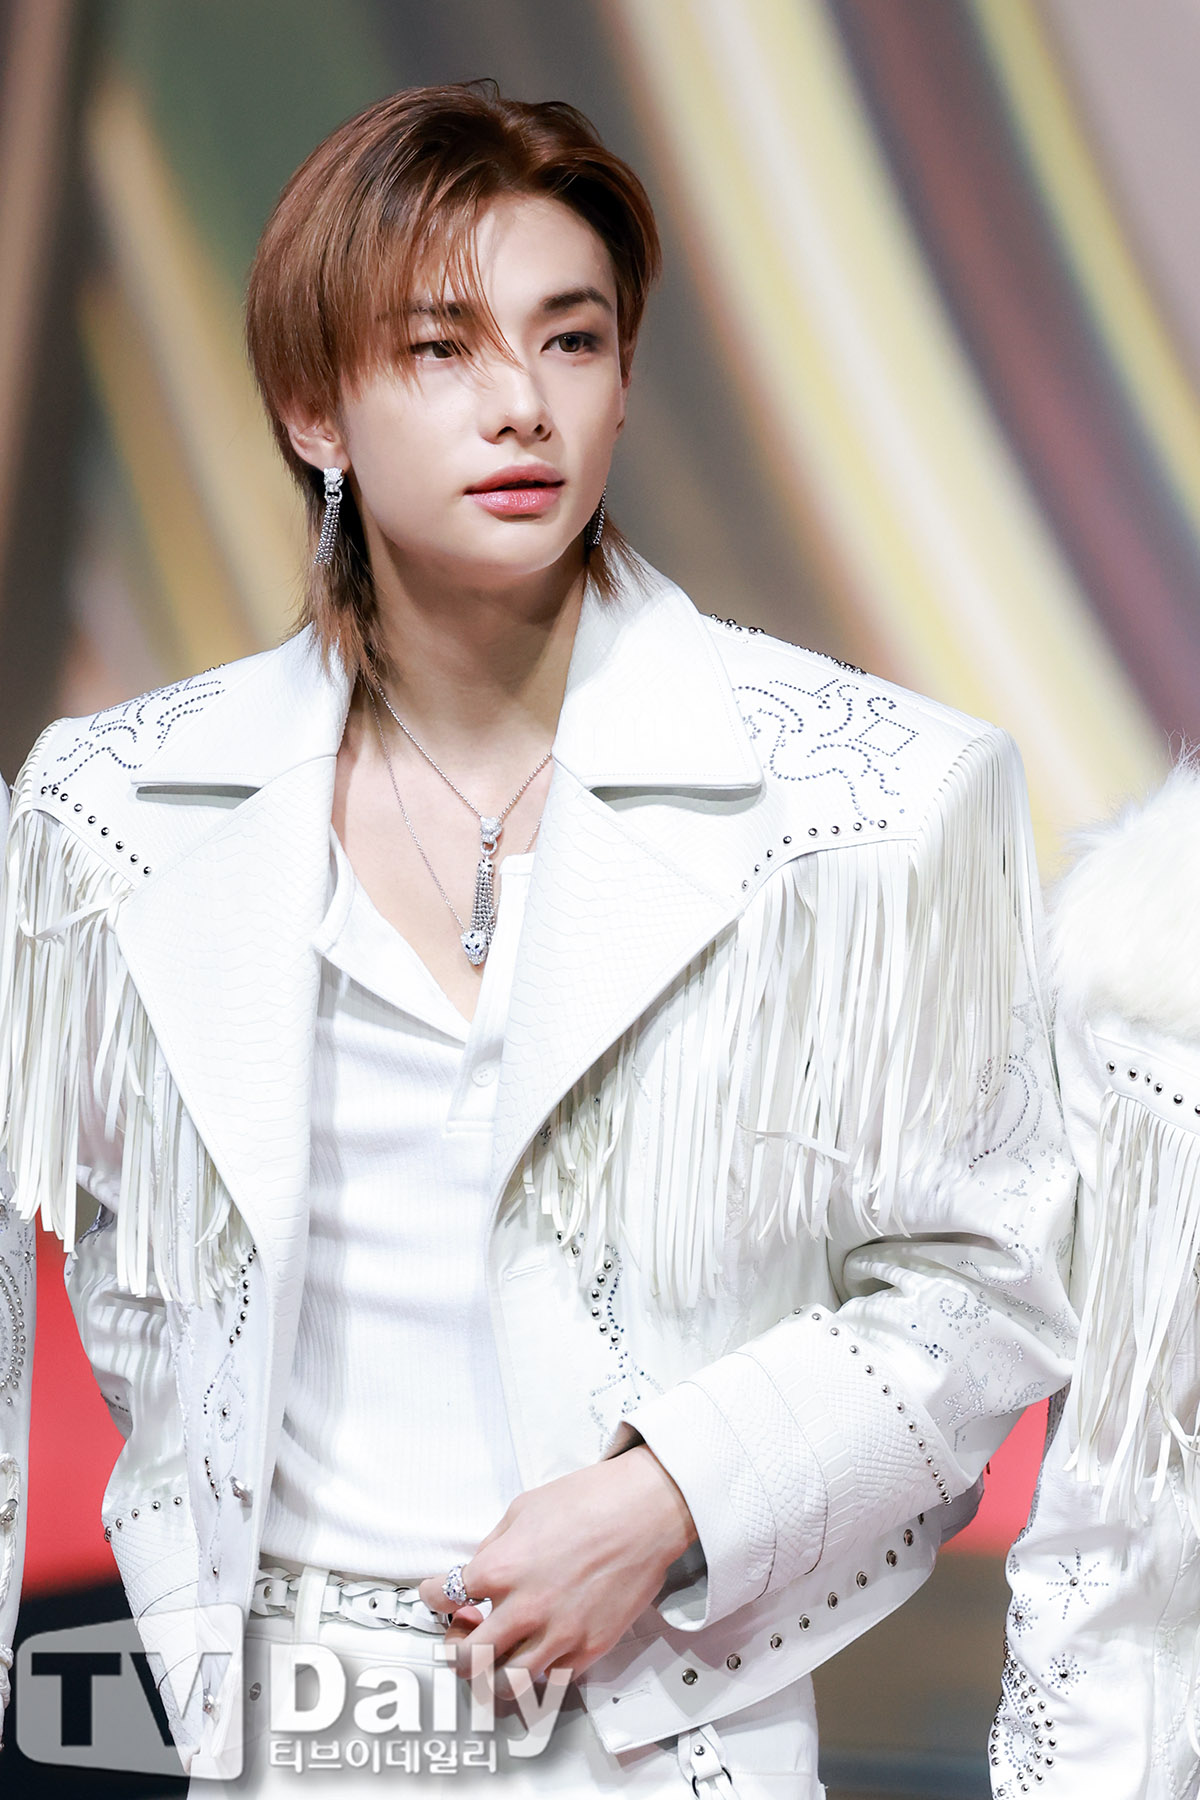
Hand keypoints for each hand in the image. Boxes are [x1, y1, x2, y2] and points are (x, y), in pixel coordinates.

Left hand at [417, 1447, 696, 1682]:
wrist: (645, 1512)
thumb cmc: (591, 1500)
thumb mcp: (524, 1509)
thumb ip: (494, 1546)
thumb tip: (478, 1572)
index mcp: (501, 1568)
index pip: (443, 1596)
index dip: (432, 1595)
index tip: (436, 1596)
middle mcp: (524, 1608)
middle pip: (466, 1657)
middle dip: (453, 1651)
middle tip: (458, 1641)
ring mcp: (557, 1634)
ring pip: (505, 1685)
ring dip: (489, 1676)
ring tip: (491, 1662)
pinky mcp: (588, 1648)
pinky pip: (550, 1681)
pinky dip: (535, 1676)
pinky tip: (534, 1658)